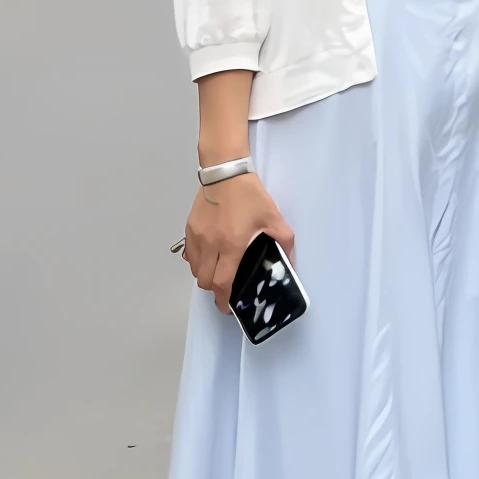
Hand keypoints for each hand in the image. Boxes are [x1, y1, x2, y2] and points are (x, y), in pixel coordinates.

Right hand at [182, 171, 294, 312]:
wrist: (224, 171)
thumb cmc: (248, 193)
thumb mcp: (273, 217)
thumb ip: (284, 241)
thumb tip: (288, 262)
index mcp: (232, 244)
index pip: (222, 283)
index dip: (224, 300)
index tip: (229, 307)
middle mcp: (211, 244)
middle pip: (205, 281)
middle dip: (215, 291)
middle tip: (226, 290)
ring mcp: (197, 236)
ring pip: (195, 270)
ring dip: (206, 276)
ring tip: (219, 271)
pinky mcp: (189, 228)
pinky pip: (190, 255)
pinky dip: (198, 262)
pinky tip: (210, 255)